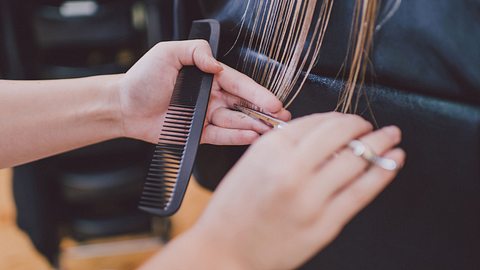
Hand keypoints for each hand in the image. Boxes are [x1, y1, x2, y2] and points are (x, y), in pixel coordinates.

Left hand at [117, 40, 289, 144]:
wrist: (123, 105)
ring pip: (236, 121)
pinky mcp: (197, 134)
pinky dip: (236, 137)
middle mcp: (210, 96)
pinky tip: (250, 137)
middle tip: (282, 119)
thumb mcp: (168, 53)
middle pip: (243, 104)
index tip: (274, 102)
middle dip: (264, 112)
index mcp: (207, 76)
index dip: (258, 93)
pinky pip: (221, 136)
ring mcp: (205, 116)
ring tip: (270, 131)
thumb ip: (196, 52)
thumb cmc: (142, 78)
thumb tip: (217, 65)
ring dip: (254, 126)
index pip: (239, 84)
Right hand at [187, 113, 404, 268]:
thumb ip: (287, 146)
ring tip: (391, 137)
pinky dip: (382, 173)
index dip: (340, 117)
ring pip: (356, 161)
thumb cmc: (235, 208)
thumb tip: (328, 136)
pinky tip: (393, 161)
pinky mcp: (324, 224)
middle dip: (362, 125)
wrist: (224, 250)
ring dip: (380, 144)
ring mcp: (310, 198)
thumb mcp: (252, 163)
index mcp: (270, 149)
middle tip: (373, 125)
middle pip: (340, 135)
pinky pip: (361, 192)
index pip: (317, 122)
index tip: (349, 120)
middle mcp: (291, 169)